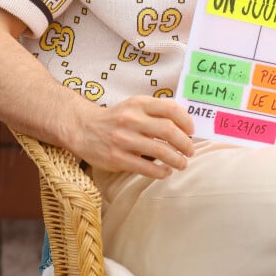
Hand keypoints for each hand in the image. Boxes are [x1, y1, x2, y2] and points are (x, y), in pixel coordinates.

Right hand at [73, 95, 194, 178]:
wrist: (83, 128)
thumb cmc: (116, 118)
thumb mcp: (134, 106)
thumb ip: (155, 112)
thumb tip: (184, 127)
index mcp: (139, 104)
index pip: (170, 109)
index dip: (186, 121)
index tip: (191, 131)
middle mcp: (131, 119)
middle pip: (168, 131)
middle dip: (185, 143)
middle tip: (190, 151)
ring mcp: (123, 139)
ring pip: (159, 151)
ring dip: (176, 159)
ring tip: (182, 164)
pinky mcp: (116, 158)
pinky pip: (145, 167)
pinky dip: (160, 171)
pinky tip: (166, 172)